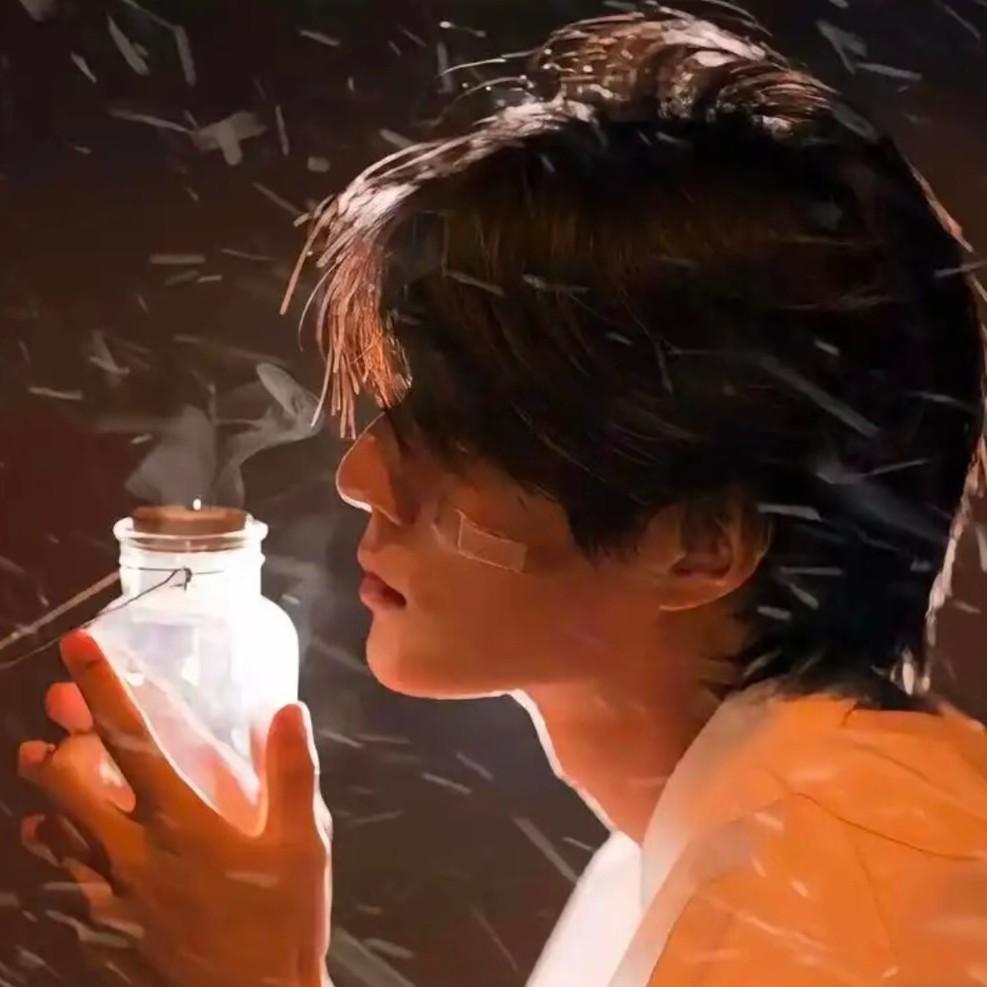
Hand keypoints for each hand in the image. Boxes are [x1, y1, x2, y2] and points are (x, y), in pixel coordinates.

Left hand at [18, 630, 331, 986]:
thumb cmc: (282, 920)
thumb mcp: (304, 844)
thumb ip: (293, 773)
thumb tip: (286, 708)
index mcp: (179, 822)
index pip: (129, 740)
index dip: (102, 687)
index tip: (78, 646)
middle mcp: (130, 853)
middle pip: (63, 788)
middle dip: (52, 749)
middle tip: (55, 730)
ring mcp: (109, 896)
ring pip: (52, 835)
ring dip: (47, 799)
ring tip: (50, 775)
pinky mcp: (102, 929)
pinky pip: (60, 881)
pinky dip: (56, 850)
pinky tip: (66, 844)